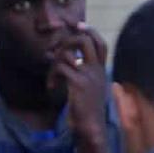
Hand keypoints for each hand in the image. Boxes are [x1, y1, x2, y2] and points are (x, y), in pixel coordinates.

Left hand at [46, 23, 109, 142]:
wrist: (91, 127)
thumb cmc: (87, 110)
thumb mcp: (89, 88)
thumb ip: (82, 73)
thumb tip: (63, 58)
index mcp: (101, 70)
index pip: (100, 42)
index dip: (89, 30)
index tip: (78, 25)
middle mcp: (97, 70)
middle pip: (84, 40)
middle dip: (67, 40)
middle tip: (58, 51)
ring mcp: (88, 75)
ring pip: (67, 53)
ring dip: (54, 63)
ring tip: (52, 77)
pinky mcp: (78, 83)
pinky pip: (60, 68)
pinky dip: (52, 76)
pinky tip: (52, 87)